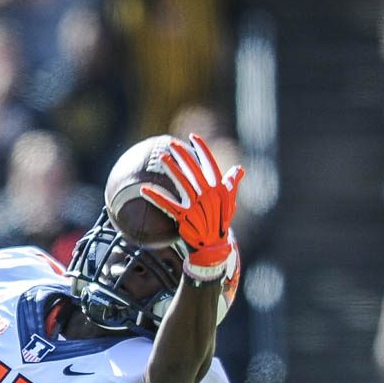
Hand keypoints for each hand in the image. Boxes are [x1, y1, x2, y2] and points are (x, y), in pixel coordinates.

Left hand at [139, 133, 243, 281]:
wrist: (214, 245)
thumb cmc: (221, 221)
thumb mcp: (230, 201)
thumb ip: (232, 184)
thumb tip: (239, 169)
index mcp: (220, 188)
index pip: (210, 164)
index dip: (201, 149)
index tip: (192, 137)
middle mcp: (209, 195)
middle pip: (194, 169)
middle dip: (183, 154)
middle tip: (171, 143)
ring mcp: (196, 206)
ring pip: (182, 182)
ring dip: (171, 169)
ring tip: (161, 157)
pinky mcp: (184, 217)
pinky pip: (167, 204)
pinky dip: (156, 196)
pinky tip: (144, 189)